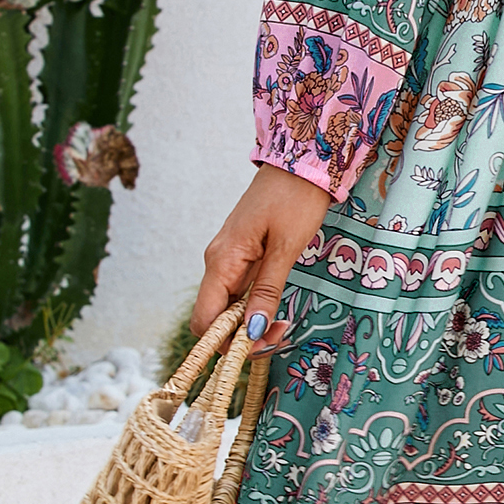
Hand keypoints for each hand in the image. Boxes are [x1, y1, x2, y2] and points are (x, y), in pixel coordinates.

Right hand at [191, 164, 330, 348]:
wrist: (300, 161)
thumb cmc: (295, 198)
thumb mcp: (286, 247)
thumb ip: (267, 289)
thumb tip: (253, 330)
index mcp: (222, 260)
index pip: (204, 318)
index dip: (225, 341)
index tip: (260, 343)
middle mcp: (218, 261)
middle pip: (214, 316)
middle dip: (242, 335)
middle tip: (280, 333)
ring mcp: (228, 257)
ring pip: (228, 305)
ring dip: (250, 321)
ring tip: (282, 323)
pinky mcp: (242, 253)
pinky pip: (239, 290)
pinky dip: (254, 304)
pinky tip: (275, 306)